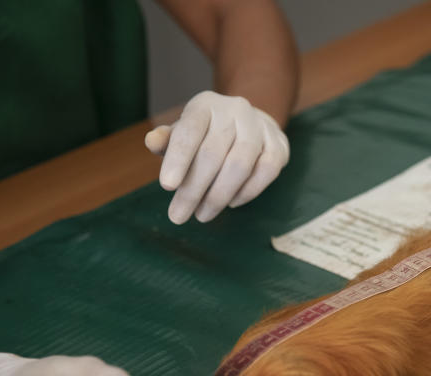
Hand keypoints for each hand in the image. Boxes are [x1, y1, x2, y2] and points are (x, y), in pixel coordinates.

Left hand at [145, 90, 289, 223]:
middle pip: (213, 153)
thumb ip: (168, 139)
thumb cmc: (208, 134)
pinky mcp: (279, 144)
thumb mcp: (184, 132)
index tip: (167, 187)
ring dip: (219, 196)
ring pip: (240, 165)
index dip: (178, 158)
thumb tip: (151, 142)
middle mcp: (235, 110)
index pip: (190, 131)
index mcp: (206, 104)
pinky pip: (265, 172)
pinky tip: (231, 203)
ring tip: (202, 215)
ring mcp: (260, 126)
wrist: (249, 123)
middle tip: (178, 216)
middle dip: (194, 189)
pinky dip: (247, 192)